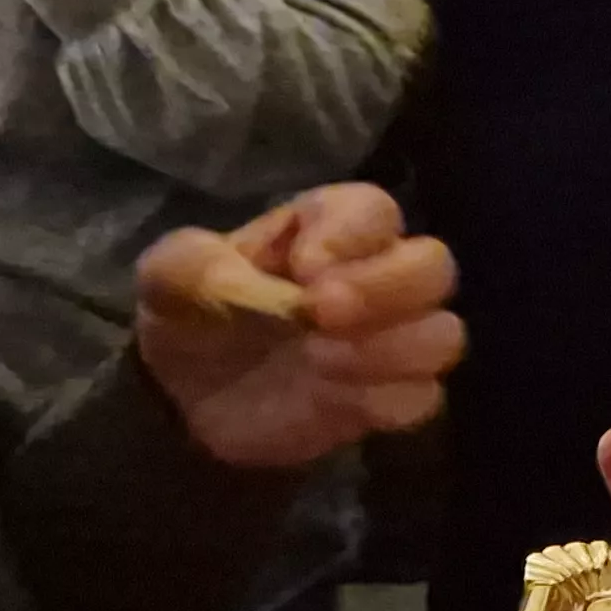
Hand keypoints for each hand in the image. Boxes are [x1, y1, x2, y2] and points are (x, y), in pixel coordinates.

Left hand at [135, 186, 463, 469]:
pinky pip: (424, 397)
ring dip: (388, 349)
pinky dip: (385, 399)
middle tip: (322, 315)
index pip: (375, 210)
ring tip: (321, 361)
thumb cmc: (191, 316)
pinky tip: (336, 399)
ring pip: (442, 333)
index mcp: (329, 229)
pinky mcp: (389, 396)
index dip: (352, 236)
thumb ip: (195, 265)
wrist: (186, 401)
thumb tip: (251, 283)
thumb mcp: (167, 276)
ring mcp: (390, 340)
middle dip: (387, 289)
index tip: (304, 269)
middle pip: (433, 265)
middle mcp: (376, 276)